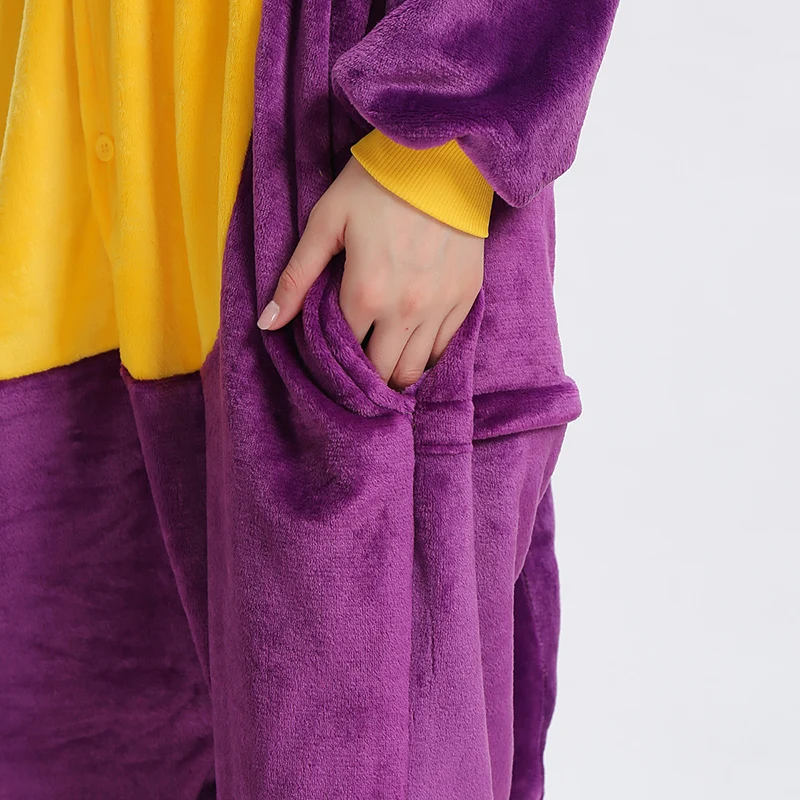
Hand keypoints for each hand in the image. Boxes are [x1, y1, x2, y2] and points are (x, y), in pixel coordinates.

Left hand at [257, 156, 483, 389]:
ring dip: (394, 372)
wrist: (441, 155)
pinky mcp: (466, 296)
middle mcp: (405, 310)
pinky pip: (445, 347)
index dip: (333, 357)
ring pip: (415, 368)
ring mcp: (440, 306)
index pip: (344, 351)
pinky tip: (412, 345)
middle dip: (364, 375)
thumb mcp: (326, 222)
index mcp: (365, 293)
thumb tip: (267, 323)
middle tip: (355, 366)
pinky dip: (426, 354)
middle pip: (381, 370)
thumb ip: (296, 277)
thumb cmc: (375, 185)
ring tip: (383, 361)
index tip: (328, 354)